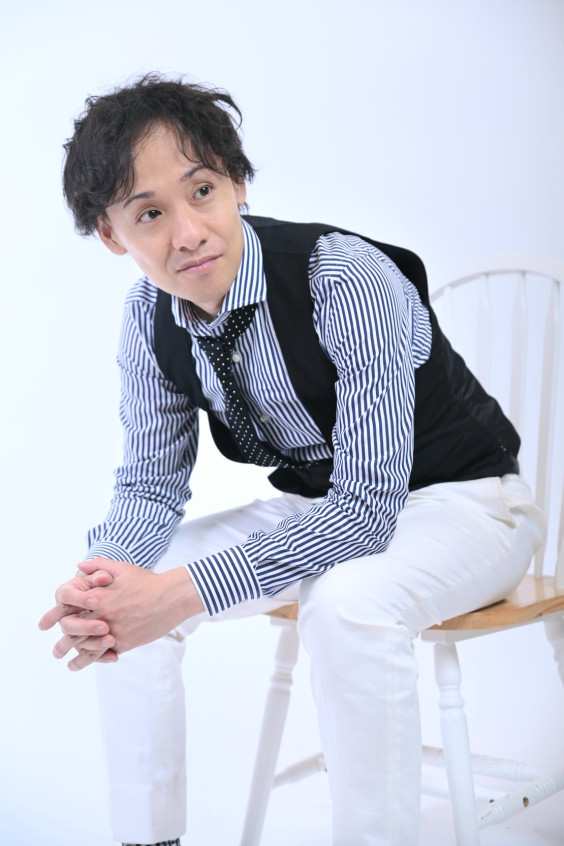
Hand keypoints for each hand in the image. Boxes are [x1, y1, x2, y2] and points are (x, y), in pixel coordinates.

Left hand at [42, 558, 203, 670]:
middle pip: (74, 632)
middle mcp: (102, 615)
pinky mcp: (125, 642)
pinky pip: (105, 654)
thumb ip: (98, 566)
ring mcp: (113, 630)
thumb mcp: (122, 568)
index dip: (54, 617)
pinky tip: (89, 664)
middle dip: (63, 644)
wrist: (172, 596)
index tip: (44, 626)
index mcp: (98, 597)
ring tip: (67, 663)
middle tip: (55, 653)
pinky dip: (95, 660)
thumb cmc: (147, 581)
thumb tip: (78, 567)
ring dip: (76, 656)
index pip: (69, 609)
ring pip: (88, 647)